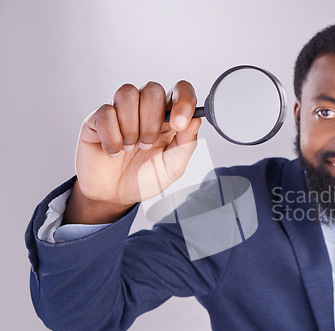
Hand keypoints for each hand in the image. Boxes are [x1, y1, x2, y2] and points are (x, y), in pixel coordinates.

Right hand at [63, 81, 200, 223]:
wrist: (114, 196)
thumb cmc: (144, 178)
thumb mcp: (172, 167)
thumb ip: (186, 144)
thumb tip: (196, 120)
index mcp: (168, 117)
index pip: (180, 90)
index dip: (183, 100)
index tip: (179, 124)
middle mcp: (145, 109)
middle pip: (153, 89)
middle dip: (152, 122)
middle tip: (146, 146)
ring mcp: (120, 111)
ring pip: (128, 93)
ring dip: (132, 127)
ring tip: (130, 148)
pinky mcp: (97, 118)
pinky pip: (105, 112)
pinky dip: (112, 137)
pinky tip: (113, 152)